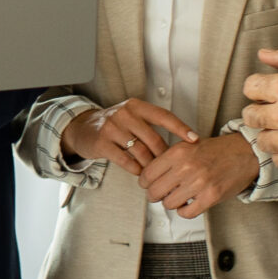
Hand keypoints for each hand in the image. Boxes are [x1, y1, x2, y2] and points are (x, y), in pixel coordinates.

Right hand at [61, 99, 196, 176]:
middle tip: (170, 167)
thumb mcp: (132, 117)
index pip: (163, 116)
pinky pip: (125, 160)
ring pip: (140, 151)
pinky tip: (139, 172)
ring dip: (150, 165)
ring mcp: (111, 127)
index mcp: (136, 106)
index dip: (181, 128)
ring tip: (154, 172)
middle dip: (164, 155)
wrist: (82, 129)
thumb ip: (151, 126)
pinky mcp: (102, 142)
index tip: (195, 140)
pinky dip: (135, 169)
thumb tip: (180, 144)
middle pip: (153, 138)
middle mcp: (124, 113)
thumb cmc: (115, 125)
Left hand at [137, 131, 260, 217]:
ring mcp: (199, 183)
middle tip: (160, 194)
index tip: (148, 185)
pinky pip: (186, 213)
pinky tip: (188, 204)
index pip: (147, 175)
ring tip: (178, 197)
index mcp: (178, 152)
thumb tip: (148, 176)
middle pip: (154, 192)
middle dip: (155, 195)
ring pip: (168, 204)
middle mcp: (187, 167)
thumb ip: (169, 159)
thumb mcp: (188, 145)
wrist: (244, 153)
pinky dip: (184, 211)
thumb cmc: (216, 150)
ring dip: (171, 203)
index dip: (145, 183)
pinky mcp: (211, 196)